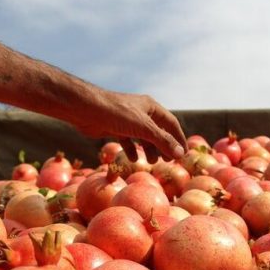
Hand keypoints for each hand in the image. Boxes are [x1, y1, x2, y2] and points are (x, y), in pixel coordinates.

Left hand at [72, 90, 186, 162]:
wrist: (86, 109)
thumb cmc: (117, 114)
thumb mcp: (143, 128)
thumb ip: (162, 141)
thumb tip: (180, 154)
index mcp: (151, 107)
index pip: (171, 124)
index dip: (178, 139)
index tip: (184, 154)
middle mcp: (141, 112)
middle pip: (158, 131)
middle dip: (163, 146)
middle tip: (167, 161)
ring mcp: (128, 120)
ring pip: (143, 137)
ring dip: (148, 149)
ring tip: (151, 161)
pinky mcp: (115, 127)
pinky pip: (128, 140)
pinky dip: (131, 150)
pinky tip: (132, 159)